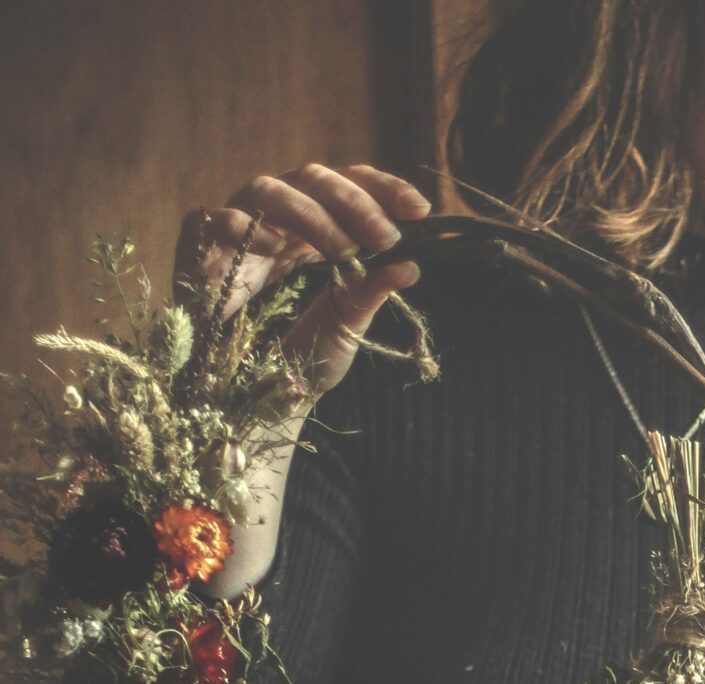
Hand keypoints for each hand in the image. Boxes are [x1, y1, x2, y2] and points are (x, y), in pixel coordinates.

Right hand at [172, 162, 431, 404]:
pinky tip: (275, 248)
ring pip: (269, 190)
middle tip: (386, 236)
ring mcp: (236, 224)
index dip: (381, 189)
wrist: (245, 398)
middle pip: (312, 179)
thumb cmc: (296, 358)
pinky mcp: (199, 241)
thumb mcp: (343, 327)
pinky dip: (246, 228)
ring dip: (311, 215)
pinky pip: (219, 218)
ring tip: (343, 250)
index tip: (420, 208)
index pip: (347, 187)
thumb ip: (370, 294)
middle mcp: (276, 218)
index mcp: (312, 228)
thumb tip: (411, 266)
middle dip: (354, 203)